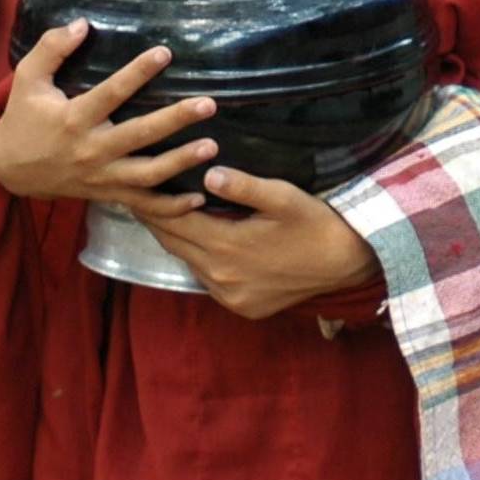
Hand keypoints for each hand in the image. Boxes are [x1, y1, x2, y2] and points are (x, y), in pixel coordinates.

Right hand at [0, 20, 217, 212]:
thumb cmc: (23, 117)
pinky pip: (143, 205)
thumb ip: (52, 49)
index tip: (165, 53)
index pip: (111, 93)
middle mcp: (91, 150)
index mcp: (73, 119)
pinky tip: (200, 196)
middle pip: (138, 136)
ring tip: (212, 146)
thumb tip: (82, 23)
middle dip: (175, 120)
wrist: (9, 170)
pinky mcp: (107, 194)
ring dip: (181, 162)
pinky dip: (172, 207)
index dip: (138, 72)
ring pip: (146, 175)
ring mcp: (101, 177)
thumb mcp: (27, 79)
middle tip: (208, 104)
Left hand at [140, 165, 381, 320]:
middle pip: (175, 244)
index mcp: (226, 246)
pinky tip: (198, 241)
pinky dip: (197, 258)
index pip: (174, 221)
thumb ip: (243, 185)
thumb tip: (206, 173)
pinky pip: (206, 279)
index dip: (152, 202)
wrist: (346, 264)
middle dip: (156, 218)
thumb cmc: (314, 222)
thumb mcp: (282, 196)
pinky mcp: (241, 306)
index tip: (134, 184)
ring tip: (162, 213)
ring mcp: (229, 296)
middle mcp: (220, 276)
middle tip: (137, 195)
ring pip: (188, 262)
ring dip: (176, 239)